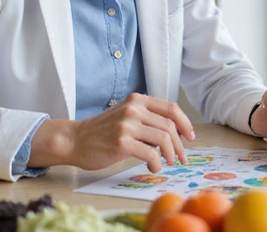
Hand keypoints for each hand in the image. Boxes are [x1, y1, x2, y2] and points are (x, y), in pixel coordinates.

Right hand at [30, 93, 193, 172]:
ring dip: (171, 154)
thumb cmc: (103, 131)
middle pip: (169, 126)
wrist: (75, 140)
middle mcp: (133, 109)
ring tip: (169, 162)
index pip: (171, 108)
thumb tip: (174, 136)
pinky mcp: (121, 142)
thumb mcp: (126, 116)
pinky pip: (150, 153)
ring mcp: (127, 125)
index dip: (185, 123)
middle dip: (180, 145)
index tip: (190, 137)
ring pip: (163, 139)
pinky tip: (154, 166)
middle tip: (181, 158)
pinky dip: (157, 163)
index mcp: (137, 100)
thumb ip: (147, 120)